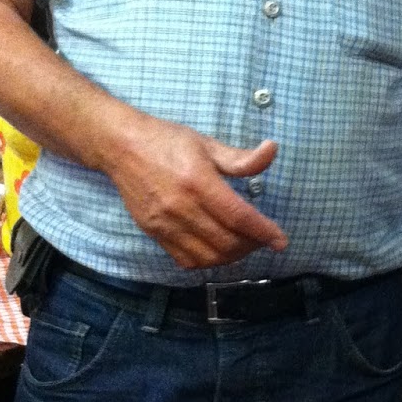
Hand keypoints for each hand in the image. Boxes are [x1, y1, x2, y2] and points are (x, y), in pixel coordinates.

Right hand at [106, 116, 287, 269]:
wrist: (120, 147)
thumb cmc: (166, 140)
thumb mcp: (206, 143)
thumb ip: (240, 157)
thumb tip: (272, 151)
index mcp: (197, 181)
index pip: (238, 216)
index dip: (264, 232)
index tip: (281, 241)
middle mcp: (180, 207)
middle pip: (226, 242)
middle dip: (252, 245)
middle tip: (262, 238)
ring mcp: (164, 224)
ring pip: (207, 257)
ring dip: (231, 257)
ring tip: (242, 244)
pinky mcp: (153, 232)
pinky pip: (185, 260)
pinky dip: (207, 261)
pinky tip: (217, 248)